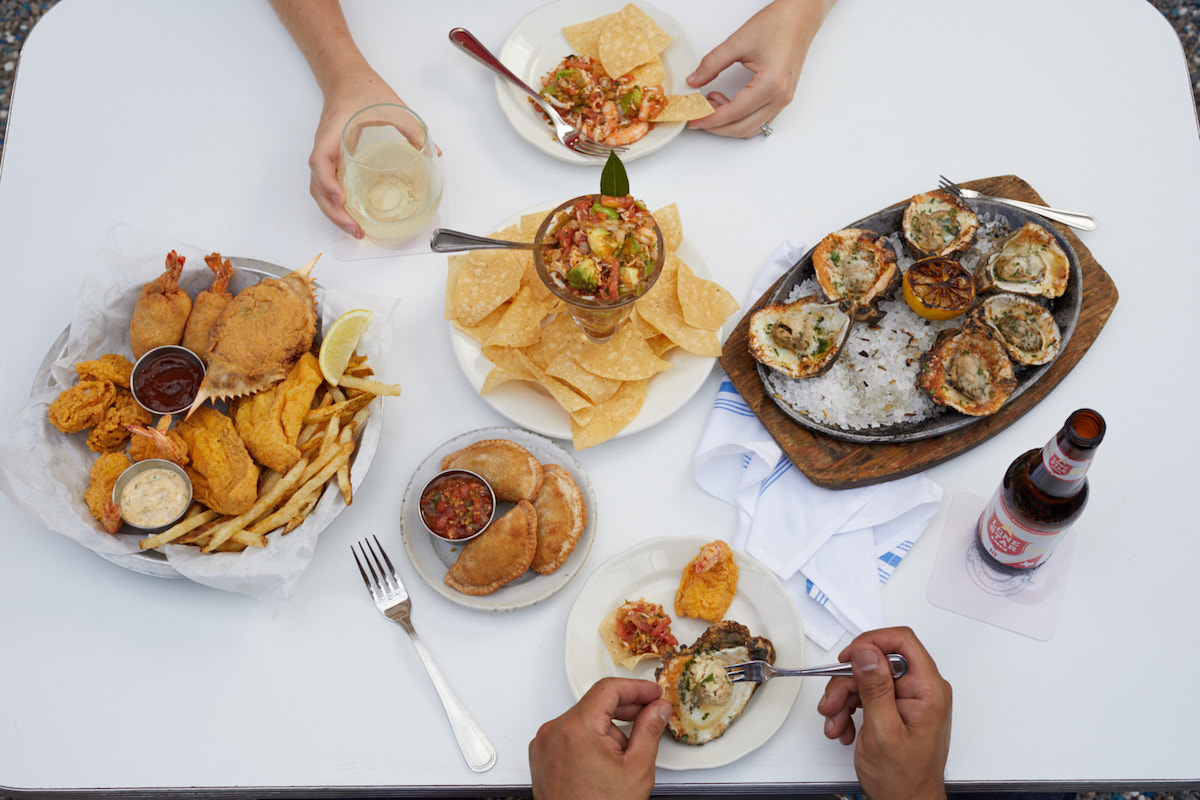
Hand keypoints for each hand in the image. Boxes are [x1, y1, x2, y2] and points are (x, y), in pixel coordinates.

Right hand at [308, 69, 406, 238]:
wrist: (345, 76)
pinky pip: (327, 184)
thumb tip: (433, 153)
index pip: (320, 162)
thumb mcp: (393, 105)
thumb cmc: (363, 89)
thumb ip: (413, 128)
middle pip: (317, 186)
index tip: (341, 198)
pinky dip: (335, 203)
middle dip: (333, 212)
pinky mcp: (332, 158)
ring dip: (333, 213)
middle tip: (355, 230)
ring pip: (319, 189)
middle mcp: (324, 147)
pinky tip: (352, 214)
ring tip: (354, 230)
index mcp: (333, 133)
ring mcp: (326, 154)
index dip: (328, 183)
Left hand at [529, 678, 668, 799]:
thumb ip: (650, 730)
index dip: (636, 688)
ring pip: (583, 719)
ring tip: (623, 757)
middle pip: (595, 703)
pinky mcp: (541, 755)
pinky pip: (569, 734)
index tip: (652, 693)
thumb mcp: (636, 769)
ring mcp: (544, 743)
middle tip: (649, 715)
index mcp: (576, 729)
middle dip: (625, 709)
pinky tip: (605, 761)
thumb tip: (657, 708)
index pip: (608, 689)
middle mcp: (554, 731)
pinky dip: (589, 740)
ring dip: (607, 729)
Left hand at [686, 0, 833, 137]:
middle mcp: (780, 97)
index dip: (710, 119)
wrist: (800, 16)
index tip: (693, 120)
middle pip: (742, 128)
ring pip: (751, 128)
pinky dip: (741, 118)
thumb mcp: (738, 42)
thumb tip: (694, 81)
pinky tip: (728, 102)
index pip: (733, 113)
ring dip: (729, 123)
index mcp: (770, 85)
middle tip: (698, 116)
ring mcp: (783, 99)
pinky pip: (759, 119)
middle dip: (717, 127)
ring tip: (712, 103)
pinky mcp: (782, 97)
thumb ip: (712, 64)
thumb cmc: (778, 24)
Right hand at [817, 627, 951, 799]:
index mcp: (928, 690)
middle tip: (832, 704)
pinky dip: (850, 710)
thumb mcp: (882, 731)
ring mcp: (909, 698)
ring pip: (866, 679)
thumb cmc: (904, 779)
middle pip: (877, 662)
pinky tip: (844, 728)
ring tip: (836, 724)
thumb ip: (875, 688)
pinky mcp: (897, 707)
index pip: (902, 641)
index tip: (848, 658)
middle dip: (848, 682)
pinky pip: (867, 695)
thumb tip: (867, 652)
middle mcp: (921, 689)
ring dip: (844, 700)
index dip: (871, 642)